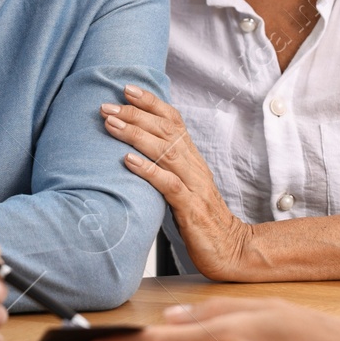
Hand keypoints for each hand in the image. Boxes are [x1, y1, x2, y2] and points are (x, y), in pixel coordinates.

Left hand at [102, 85, 256, 279]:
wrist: (232, 251)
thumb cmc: (202, 222)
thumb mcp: (183, 188)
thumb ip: (166, 169)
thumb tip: (136, 154)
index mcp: (193, 160)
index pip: (174, 121)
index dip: (152, 103)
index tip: (127, 89)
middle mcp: (195, 167)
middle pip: (167, 131)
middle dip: (136, 114)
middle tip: (107, 105)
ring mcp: (195, 187)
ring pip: (167, 152)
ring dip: (136, 135)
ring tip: (112, 124)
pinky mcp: (191, 209)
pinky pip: (169, 185)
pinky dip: (148, 170)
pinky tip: (128, 161)